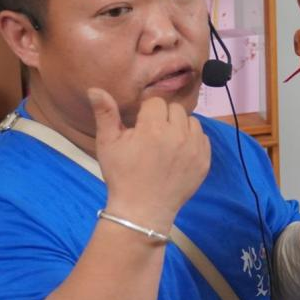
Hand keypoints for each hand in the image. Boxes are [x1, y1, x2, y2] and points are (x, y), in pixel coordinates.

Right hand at [89, 88, 210, 232]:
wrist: (142, 210)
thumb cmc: (121, 175)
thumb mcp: (108, 144)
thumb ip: (106, 114)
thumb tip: (95, 89)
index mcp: (153, 128)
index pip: (156, 103)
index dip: (146, 113)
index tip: (141, 127)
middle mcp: (178, 135)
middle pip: (175, 109)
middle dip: (164, 118)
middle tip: (153, 136)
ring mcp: (194, 149)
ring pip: (192, 121)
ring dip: (180, 127)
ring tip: (167, 143)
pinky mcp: (204, 161)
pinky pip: (203, 138)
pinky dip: (193, 141)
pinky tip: (179, 153)